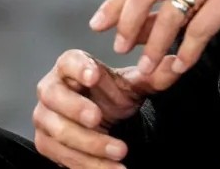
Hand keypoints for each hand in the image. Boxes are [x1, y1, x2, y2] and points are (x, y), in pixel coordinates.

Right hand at [32, 49, 179, 168]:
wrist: (103, 122)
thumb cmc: (111, 96)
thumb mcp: (133, 86)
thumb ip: (153, 77)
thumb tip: (175, 64)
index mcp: (70, 67)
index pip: (68, 61)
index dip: (78, 68)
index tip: (95, 75)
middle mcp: (51, 90)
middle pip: (55, 97)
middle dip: (76, 109)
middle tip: (99, 118)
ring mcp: (45, 118)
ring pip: (60, 132)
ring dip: (90, 144)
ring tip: (120, 151)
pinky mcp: (46, 144)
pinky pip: (64, 156)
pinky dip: (90, 165)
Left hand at [90, 0, 219, 77]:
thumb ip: (169, 9)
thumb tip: (131, 30)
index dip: (116, 2)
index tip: (97, 25)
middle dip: (127, 22)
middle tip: (117, 47)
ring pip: (171, 13)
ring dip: (155, 45)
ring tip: (147, 68)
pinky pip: (198, 29)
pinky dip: (186, 52)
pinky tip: (181, 66)